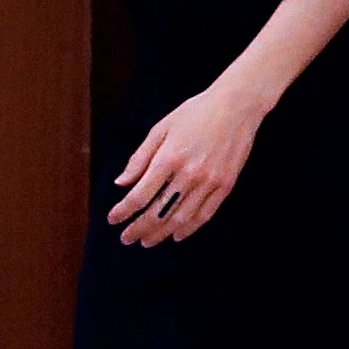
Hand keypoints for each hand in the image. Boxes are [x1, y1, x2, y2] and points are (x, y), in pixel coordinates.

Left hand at [110, 81, 264, 245]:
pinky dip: (190, 228)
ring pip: (181, 218)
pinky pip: (205, 214)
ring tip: (147, 241)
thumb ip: (139, 159)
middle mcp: (189, 175)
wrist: (236, 107)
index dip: (123, 211)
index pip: (140, 195)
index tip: (112, 219)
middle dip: (139, 228)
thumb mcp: (160, 129)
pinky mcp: (226, 185)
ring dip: (162, 233)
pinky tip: (177, 235)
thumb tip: (121, 183)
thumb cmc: (194, 114)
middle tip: (126, 238)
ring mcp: (210, 182)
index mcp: (168, 159)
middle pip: (159, 212)